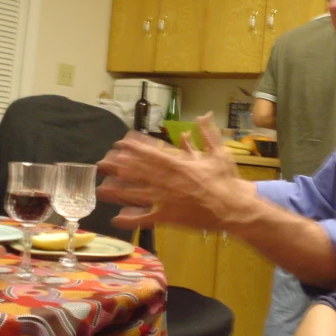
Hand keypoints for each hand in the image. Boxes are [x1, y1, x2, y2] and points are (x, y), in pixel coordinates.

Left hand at [97, 113, 253, 229]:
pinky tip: (116, 220)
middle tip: (103, 163)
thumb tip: (203, 115)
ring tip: (101, 189)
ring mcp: (167, 200)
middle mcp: (169, 181)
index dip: (134, 150)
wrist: (234, 209)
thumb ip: (208, 133)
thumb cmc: (227, 181)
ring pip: (138, 195)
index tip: (120, 145)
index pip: (152, 155)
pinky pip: (146, 219)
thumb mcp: (220, 153)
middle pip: (139, 173)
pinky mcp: (169, 217)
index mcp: (180, 165)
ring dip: (119, 192)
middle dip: (119, 168)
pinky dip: (131, 220)